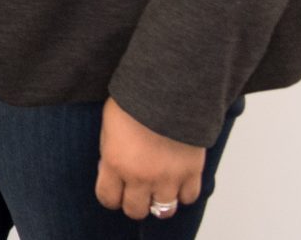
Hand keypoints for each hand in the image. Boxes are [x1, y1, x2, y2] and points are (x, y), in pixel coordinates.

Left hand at [95, 98, 206, 220]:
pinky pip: (189, 197)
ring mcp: (168, 177)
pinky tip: (177, 182)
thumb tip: (113, 171)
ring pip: (163, 210)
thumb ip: (111, 154)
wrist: (169, 89)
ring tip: (158, 188)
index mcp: (115, 163)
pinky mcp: (192, 172)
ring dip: (159, 201)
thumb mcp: (109, 127)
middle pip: (135, 211)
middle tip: (136, 191)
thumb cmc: (136, 101)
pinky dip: (183, 193)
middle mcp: (141, 176)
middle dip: (134, 202)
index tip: (114, 190)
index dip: (111, 196)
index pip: (108, 198)